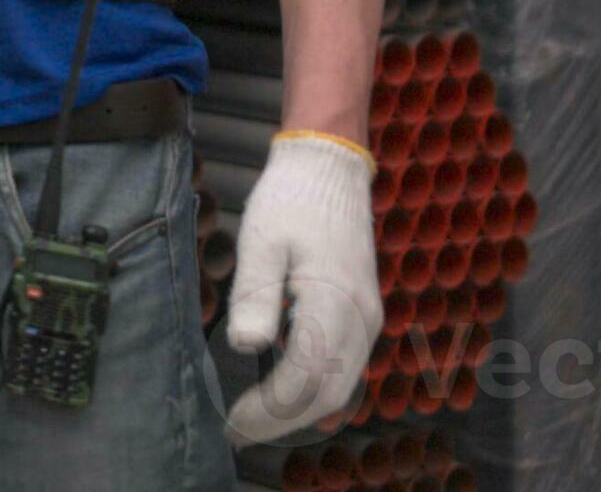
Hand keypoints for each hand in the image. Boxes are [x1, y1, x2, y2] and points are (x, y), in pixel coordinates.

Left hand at [221, 132, 382, 443]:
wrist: (329, 169)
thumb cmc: (289, 201)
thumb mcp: (260, 240)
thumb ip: (255, 294)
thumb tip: (245, 346)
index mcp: (334, 302)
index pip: (306, 376)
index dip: (270, 407)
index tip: (232, 421)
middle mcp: (361, 318)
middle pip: (330, 393)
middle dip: (283, 420)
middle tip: (237, 432)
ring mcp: (368, 317)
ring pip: (343, 385)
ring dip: (301, 410)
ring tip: (256, 421)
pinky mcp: (363, 312)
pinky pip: (348, 367)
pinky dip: (319, 391)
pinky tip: (287, 397)